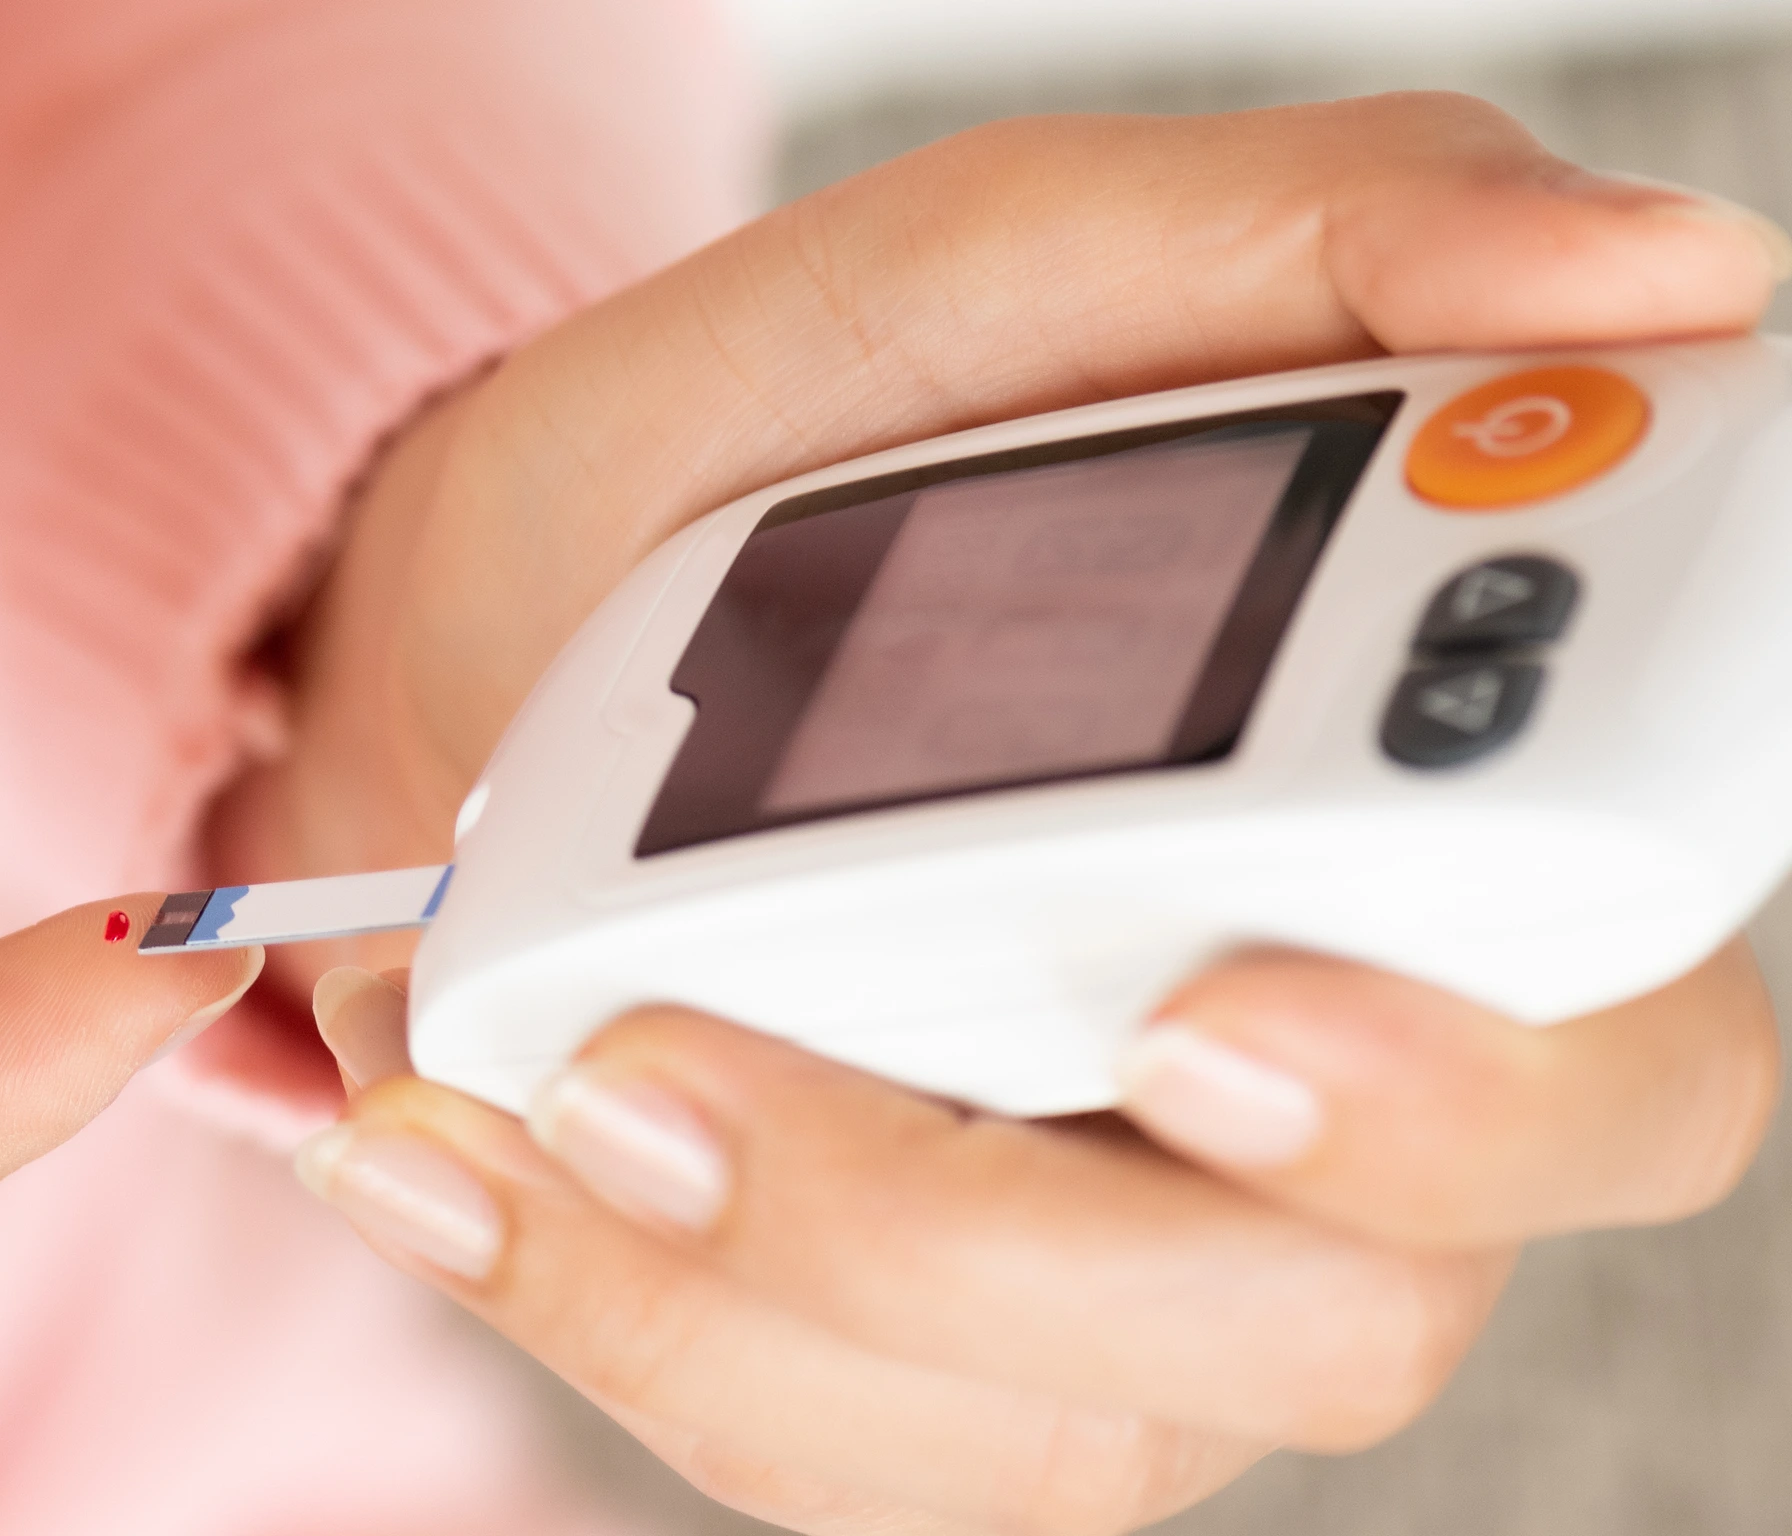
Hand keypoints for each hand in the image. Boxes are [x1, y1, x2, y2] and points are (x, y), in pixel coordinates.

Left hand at [248, 94, 1787, 1532]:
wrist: (500, 634)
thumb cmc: (792, 446)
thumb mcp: (1010, 268)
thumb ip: (1330, 235)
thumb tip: (1671, 275)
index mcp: (1436, 855)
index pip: (1620, 1060)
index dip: (1475, 1088)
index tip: (1208, 1011)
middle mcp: (1332, 1112)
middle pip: (1343, 1312)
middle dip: (1006, 1227)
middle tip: (689, 1047)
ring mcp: (1128, 1276)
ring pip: (1055, 1418)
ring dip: (757, 1259)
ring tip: (533, 1059)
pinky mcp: (922, 1373)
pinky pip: (818, 1441)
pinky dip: (612, 1306)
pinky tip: (445, 1145)